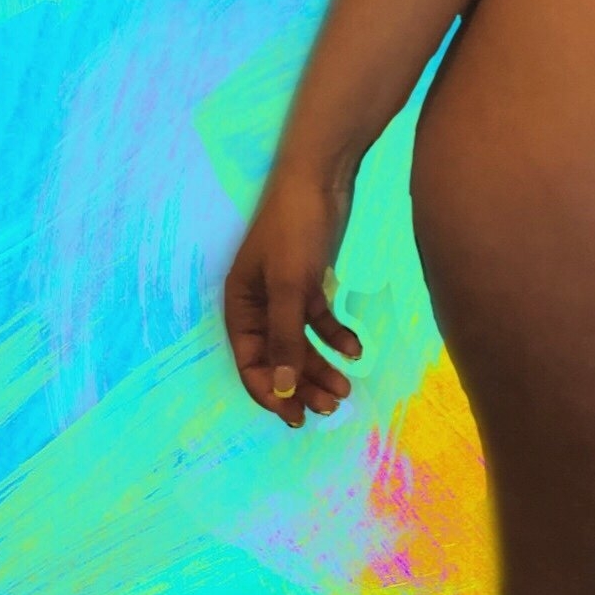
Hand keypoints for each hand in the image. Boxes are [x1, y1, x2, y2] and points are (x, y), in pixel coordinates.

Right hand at [223, 171, 363, 428]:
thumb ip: (286, 339)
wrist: (320, 177)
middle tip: (332, 406)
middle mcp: (258, 305)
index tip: (298, 417)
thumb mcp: (290, 287)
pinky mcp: (310, 282)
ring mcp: (284, 294)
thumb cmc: (295, 229)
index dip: (271, 393)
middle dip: (302, 384)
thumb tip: (281, 391)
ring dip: (321, 366)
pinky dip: (335, 336)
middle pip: (278, 357)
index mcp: (239, 307)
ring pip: (300, 343)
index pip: (250, 363)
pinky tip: (355, 349)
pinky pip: (319, 320)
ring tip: (346, 388)